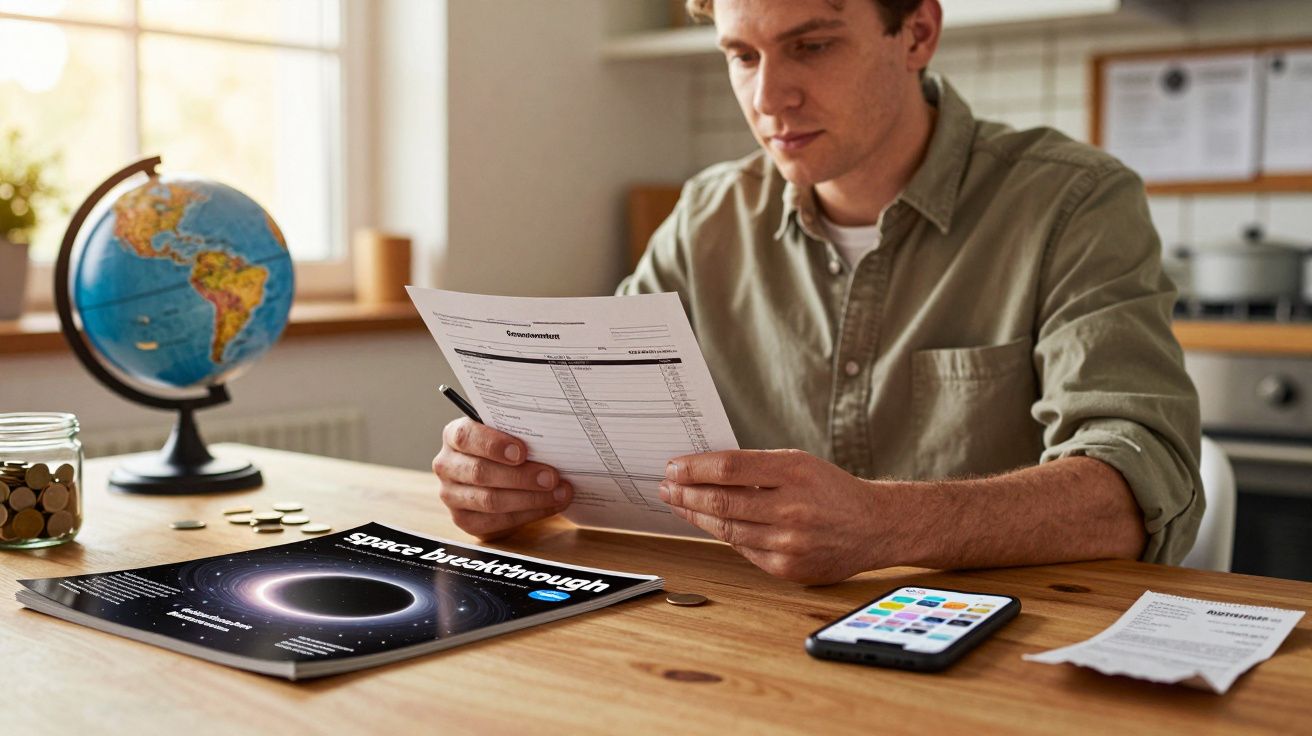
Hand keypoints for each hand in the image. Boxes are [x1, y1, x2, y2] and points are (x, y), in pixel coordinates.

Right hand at [433, 418, 571, 539]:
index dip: (494, 445)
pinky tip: (549, 506)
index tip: (522, 451)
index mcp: (454, 435)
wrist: (498, 476)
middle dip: (521, 476)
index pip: (465, 437)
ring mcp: (452, 496)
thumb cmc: (505, 449)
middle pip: (480, 472)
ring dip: (530, 498)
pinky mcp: (464, 520)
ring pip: (490, 500)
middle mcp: (447, 465)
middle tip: (551, 477)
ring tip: (559, 493)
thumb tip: (551, 441)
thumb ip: (520, 434)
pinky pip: (496, 521)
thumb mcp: (508, 434)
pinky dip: (528, 515)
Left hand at [659, 449, 889, 584]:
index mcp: (795, 473)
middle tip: (666, 487)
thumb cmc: (833, 491)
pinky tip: (709, 525)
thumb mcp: (800, 464)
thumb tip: (705, 471)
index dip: (695, 468)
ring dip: (696, 516)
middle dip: (686, 494)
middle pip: (722, 502)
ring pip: (727, 529)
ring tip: (679, 504)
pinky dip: (724, 536)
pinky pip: (744, 550)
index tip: (674, 467)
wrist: (875, 526)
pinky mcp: (788, 569)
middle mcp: (792, 508)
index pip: (730, 468)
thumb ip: (757, 468)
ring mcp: (789, 543)